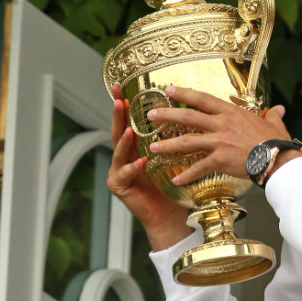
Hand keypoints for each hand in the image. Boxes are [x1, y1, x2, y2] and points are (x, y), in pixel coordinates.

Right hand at [107, 84, 191, 250]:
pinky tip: (140, 162)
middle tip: (118, 99)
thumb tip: (184, 111)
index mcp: (135, 147)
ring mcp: (117, 171)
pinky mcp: (118, 186)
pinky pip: (123, 174)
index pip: (128, 121)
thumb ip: (168, 138)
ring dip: (124, 141)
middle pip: (118, 132)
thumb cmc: (170, 185)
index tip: (121, 86)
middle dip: (118, 115)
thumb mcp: (169, 157)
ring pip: (118, 152)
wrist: (168, 214)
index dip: (124, 105)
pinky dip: (132, 168)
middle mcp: (123, 157)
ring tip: (130, 130)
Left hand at [146, 86, 296, 185]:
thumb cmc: (276, 141)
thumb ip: (272, 116)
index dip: (184, 93)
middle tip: (150, 116)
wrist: (278, 158)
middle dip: (167, 115)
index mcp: (231, 112)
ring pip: (187, 141)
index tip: (168, 89)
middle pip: (188, 116)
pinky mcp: (220, 160)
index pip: (202, 99)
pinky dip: (186, 175)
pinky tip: (175, 180)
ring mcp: (219, 142)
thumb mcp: (273, 123)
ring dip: (168, 145)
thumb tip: (278, 110)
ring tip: (153, 148)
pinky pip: (199, 168)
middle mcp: (221, 124)